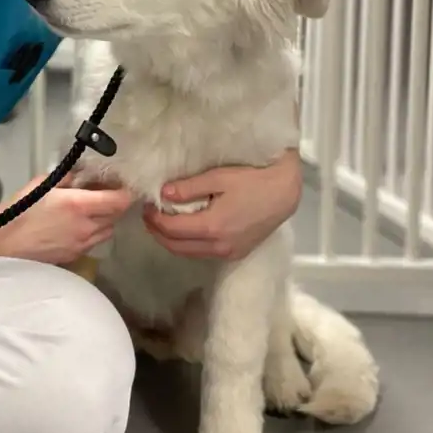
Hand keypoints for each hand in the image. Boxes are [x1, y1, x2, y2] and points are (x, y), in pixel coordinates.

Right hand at [0, 174, 134, 264]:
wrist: (3, 241)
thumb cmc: (19, 209)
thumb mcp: (42, 183)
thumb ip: (67, 178)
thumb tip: (81, 175)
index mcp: (80, 205)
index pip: (120, 200)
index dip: (125, 192)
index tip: (119, 184)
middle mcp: (87, 227)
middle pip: (117, 216)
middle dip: (114, 204)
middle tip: (104, 193)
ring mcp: (82, 245)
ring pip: (108, 231)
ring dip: (105, 220)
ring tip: (90, 211)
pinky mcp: (75, 256)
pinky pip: (94, 242)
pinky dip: (93, 232)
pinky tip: (77, 226)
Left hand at [142, 149, 302, 260]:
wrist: (286, 192)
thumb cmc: (253, 179)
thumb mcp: (219, 177)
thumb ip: (189, 188)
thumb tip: (163, 195)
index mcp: (212, 227)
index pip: (170, 229)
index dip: (153, 218)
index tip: (146, 205)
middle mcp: (218, 247)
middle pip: (175, 247)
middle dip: (157, 232)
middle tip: (149, 215)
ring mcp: (228, 253)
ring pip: (188, 253)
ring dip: (170, 240)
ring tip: (162, 221)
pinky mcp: (236, 253)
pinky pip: (202, 254)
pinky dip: (187, 245)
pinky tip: (184, 230)